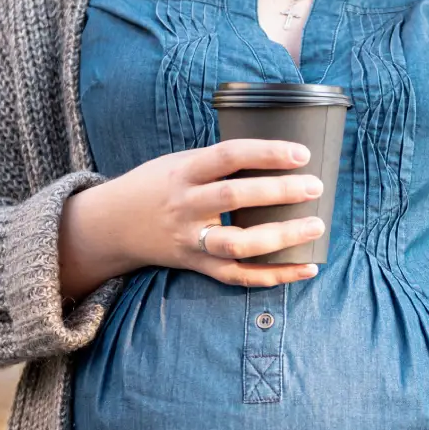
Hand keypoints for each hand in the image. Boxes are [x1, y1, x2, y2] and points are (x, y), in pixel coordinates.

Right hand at [59, 140, 325, 298]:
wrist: (113, 225)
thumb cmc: (156, 186)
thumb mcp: (179, 162)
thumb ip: (220, 163)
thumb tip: (278, 157)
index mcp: (184, 171)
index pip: (228, 157)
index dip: (266, 153)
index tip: (301, 153)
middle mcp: (186, 206)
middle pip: (234, 199)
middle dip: (279, 192)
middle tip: (315, 187)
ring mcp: (191, 240)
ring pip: (238, 243)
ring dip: (281, 238)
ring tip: (315, 228)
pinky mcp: (197, 266)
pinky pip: (239, 276)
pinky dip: (274, 276)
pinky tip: (306, 269)